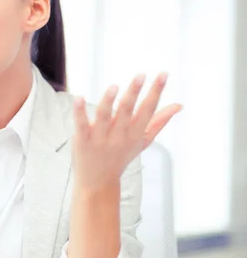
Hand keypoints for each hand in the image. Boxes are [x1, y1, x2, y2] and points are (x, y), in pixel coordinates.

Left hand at [72, 72, 181, 190]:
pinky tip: (78, 98)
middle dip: (134, 93)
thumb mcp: (142, 141)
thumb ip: (159, 121)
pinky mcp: (82, 140)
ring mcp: (100, 138)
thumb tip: (179, 105)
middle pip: (127, 111)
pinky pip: (81, 124)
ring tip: (114, 86)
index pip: (148, 110)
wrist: (98, 182)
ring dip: (109, 101)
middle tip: (141, 75)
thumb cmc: (121, 156)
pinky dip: (79, 111)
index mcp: (135, 133)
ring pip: (105, 116)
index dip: (156, 91)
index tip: (163, 74)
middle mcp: (119, 135)